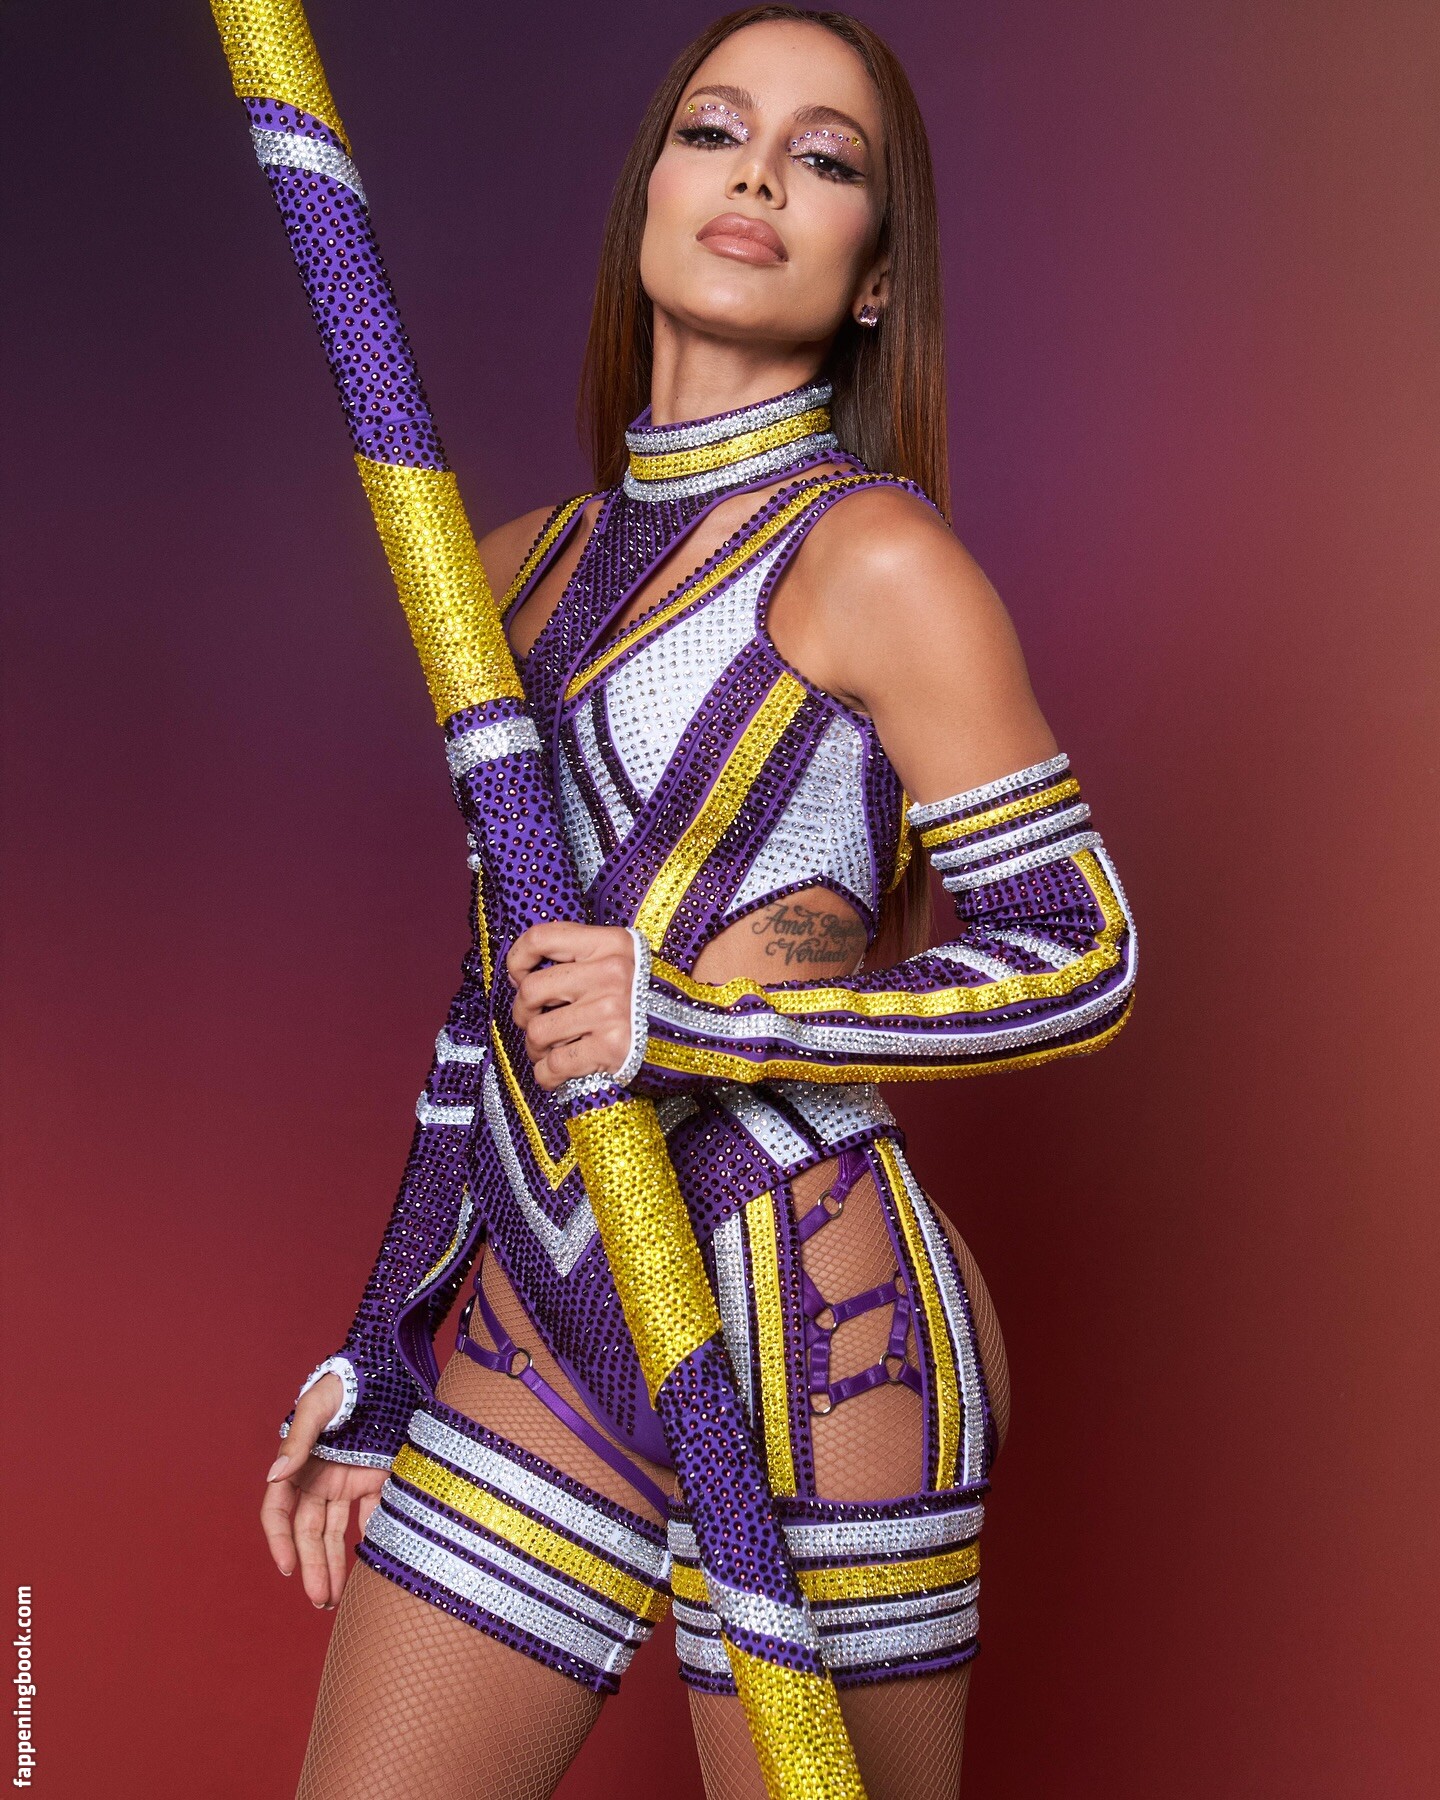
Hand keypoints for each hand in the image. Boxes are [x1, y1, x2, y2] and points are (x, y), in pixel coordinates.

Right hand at [260, 1374, 386, 1608]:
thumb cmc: (346, 1381)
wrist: (390, 1366)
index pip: (279, 1512)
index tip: (289, 1569)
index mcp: (299, 1465)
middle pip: (309, 1532)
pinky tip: (372, 1567)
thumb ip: (298, 1441)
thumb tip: (273, 1477)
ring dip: (334, 1566)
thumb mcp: (319, 1405)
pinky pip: (372, 1516)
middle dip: (312, 1567)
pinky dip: (370, 1540)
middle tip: (320, 1601)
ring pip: (336, 1534)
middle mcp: (320, 1479)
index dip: (279, 1541)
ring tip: (334, 1601)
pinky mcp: (378, 1479)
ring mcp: (348, 1482)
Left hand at [507, 921, 635, 1091]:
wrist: (698, 1032)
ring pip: (538, 1032)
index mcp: (610, 944)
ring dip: (535, 1047)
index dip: (518, 959)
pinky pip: (555, 1064)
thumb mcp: (624, 959)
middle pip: (532, 991)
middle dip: (523, 1013)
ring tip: (547, 1051)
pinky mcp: (612, 1048)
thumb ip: (582, 959)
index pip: (541, 937)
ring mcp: (611, 1012)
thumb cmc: (648, 997)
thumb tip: (522, 978)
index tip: (519, 977)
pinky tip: (554, 1074)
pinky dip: (547, 1074)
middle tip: (533, 1022)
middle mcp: (610, 973)